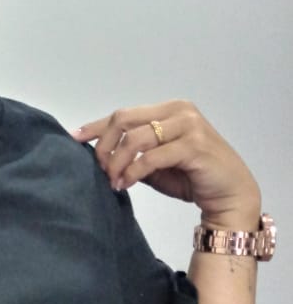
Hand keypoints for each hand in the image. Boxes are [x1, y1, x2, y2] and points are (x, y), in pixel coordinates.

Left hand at [73, 99, 260, 228]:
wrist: (230, 194)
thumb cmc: (193, 178)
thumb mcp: (156, 165)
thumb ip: (133, 155)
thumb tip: (100, 157)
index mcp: (168, 110)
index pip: (123, 114)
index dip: (96, 126)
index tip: (73, 138)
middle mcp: (178, 111)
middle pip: (123, 120)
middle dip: (104, 146)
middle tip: (99, 169)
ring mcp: (188, 126)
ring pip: (135, 138)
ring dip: (116, 162)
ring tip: (112, 181)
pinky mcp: (194, 145)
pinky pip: (151, 157)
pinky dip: (133, 172)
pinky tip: (125, 184)